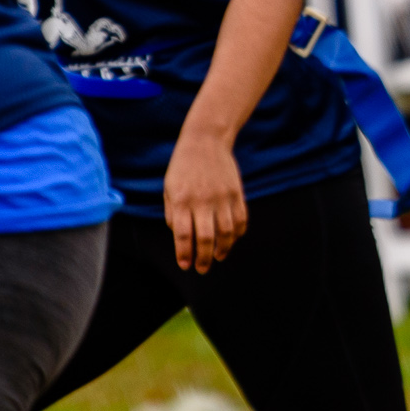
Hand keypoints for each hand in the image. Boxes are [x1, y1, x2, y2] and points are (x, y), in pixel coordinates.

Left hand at [163, 129, 248, 273]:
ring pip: (226, 232)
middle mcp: (202, 201)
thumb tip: (182, 237)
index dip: (184, 254)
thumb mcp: (169, 188)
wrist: (205, 141)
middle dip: (203, 258)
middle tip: (202, 269)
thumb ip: (172, 213)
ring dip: (223, 249)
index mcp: (181, 200)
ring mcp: (222, 197)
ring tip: (218, 257)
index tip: (185, 265)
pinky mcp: (236, 193)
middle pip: (205, 238)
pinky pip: (240, 220)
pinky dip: (237, 234)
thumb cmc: (183, 166)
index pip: (183, 235)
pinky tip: (230, 240)